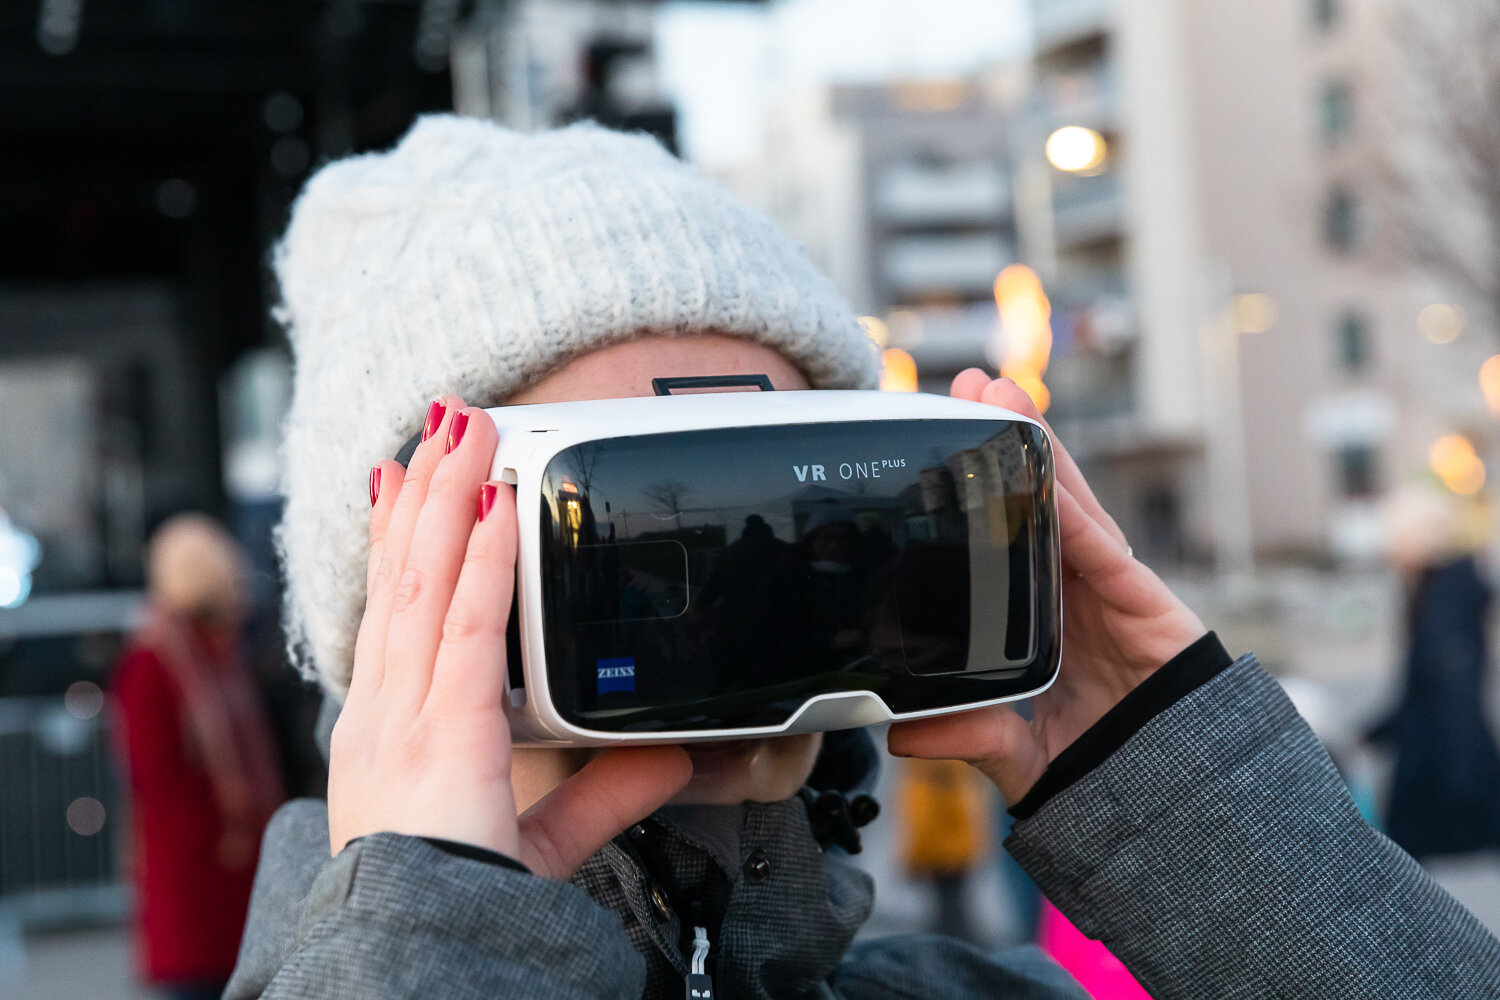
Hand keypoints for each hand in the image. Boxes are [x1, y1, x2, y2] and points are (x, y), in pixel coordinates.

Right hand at [328, 396, 691, 876]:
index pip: (397, 613)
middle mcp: (386, 710)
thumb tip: (666, 756)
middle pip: (404, 577)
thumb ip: (603, 789)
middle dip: (426, 490)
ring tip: (462, 425)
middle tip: (442, 421)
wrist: (431, 957)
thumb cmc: (462, 904)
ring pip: (424, 580)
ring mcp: (403, 714)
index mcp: (394, 731)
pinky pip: (465, 625)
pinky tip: (498, 505)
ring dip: (447, 494)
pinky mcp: (440, 726)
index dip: (403, 541)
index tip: (408, 482)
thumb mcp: (542, 836)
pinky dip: (482, 559)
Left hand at [887, 372, 1205, 803]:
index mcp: (1044, 616)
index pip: (1004, 537)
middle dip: (1003, 441)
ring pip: (1069, 506)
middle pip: (1037, 501)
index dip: (978, 492)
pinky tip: (1046, 478)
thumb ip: (968, 737)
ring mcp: (1112, 590)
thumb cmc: (1110, 768)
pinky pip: (1102, 552)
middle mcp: (1077, 591)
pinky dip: (1073, 515)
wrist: (1179, 799)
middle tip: (963, 387)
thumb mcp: (1018, 752)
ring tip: (999, 393)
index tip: (937, 448)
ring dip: (1036, 447)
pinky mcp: (1146, 604)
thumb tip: (900, 735)